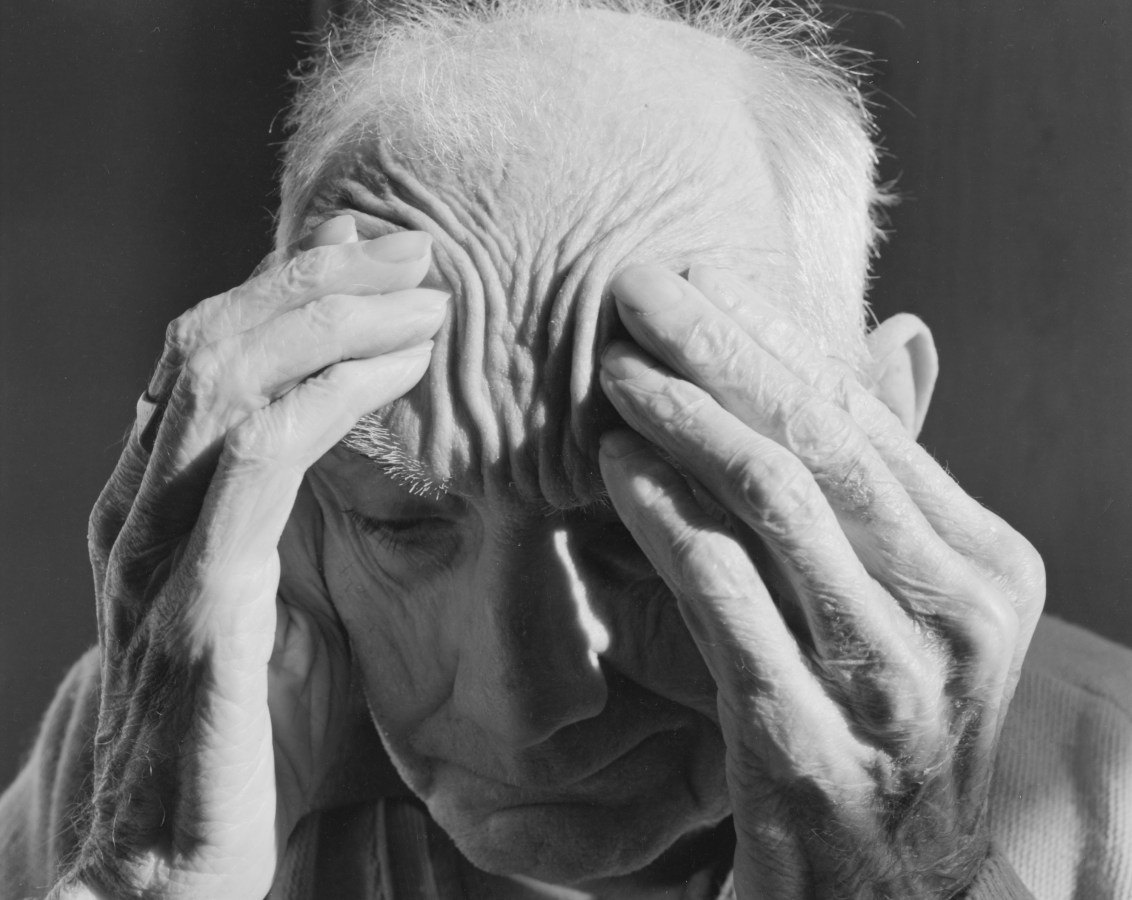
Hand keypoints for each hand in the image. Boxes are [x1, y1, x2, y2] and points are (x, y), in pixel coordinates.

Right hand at [65, 217, 447, 897]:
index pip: (211, 355)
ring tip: (425, 293)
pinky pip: (259, 456)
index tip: (374, 256)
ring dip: (332, 315)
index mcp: (159, 504)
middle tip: (411, 248)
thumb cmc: (243, 739)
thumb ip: (294, 524)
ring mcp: (158, 547)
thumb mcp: (274, 605)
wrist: (169, 868)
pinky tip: (400, 368)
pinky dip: (333, 394)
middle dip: (317, 279)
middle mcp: (141, 506)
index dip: (289, 289)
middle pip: (216, 340)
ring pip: (229, 375)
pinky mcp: (198, 599)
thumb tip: (361, 450)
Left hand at [597, 265, 1044, 898]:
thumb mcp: (910, 594)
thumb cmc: (882, 717)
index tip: (697, 276)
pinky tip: (617, 467)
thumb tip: (903, 334)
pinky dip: (668, 520)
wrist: (881, 887)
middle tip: (636, 289)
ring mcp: (895, 688)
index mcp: (988, 565)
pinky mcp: (813, 747)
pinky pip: (729, 601)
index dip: (773, 336)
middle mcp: (960, 619)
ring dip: (684, 423)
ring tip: (616, 369)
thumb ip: (893, 475)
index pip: (869, 420)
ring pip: (777, 507)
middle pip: (822, 445)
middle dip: (719, 352)